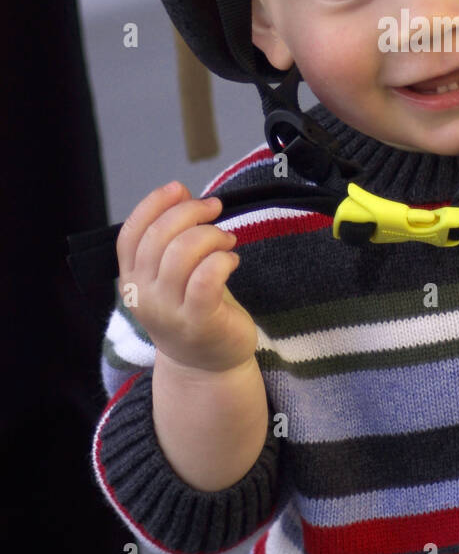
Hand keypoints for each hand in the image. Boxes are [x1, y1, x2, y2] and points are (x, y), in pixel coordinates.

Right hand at [117, 179, 257, 373]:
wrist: (208, 364)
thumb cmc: (194, 307)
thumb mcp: (172, 272)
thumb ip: (171, 235)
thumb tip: (180, 191)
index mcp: (130, 279)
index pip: (131, 233)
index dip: (154, 204)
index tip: (180, 189)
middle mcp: (143, 296)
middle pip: (159, 236)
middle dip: (191, 212)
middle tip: (214, 209)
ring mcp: (169, 311)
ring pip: (183, 252)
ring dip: (211, 235)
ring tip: (226, 241)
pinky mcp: (199, 322)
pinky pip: (207, 277)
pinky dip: (223, 259)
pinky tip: (232, 261)